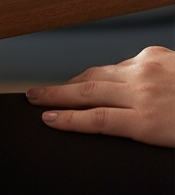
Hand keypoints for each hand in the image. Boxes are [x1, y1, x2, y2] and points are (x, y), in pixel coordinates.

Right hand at [26, 46, 174, 147]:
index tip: (47, 118)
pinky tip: (105, 77)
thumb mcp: (170, 141)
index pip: (97, 120)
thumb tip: (111, 123)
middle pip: (88, 92)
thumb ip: (140, 130)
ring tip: (58, 86)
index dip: (68, 119)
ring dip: (75, 80)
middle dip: (56, 94)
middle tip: (34, 95)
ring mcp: (146, 68)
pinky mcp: (154, 54)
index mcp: (150, 121)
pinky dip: (110, 72)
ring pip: (99, 72)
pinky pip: (123, 62)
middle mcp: (142, 91)